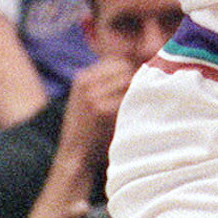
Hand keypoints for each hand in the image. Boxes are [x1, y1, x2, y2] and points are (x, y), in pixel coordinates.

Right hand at [52, 56, 130, 185]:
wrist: (74, 155)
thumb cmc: (89, 130)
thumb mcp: (90, 100)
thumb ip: (107, 85)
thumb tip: (140, 68)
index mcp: (82, 77)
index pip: (116, 61)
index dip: (131, 71)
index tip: (139, 84)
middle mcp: (85, 82)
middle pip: (124, 67)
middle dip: (135, 79)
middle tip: (142, 95)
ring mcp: (91, 95)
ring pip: (127, 79)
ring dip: (137, 90)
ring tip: (140, 104)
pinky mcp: (99, 109)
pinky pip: (127, 96)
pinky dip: (135, 102)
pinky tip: (136, 113)